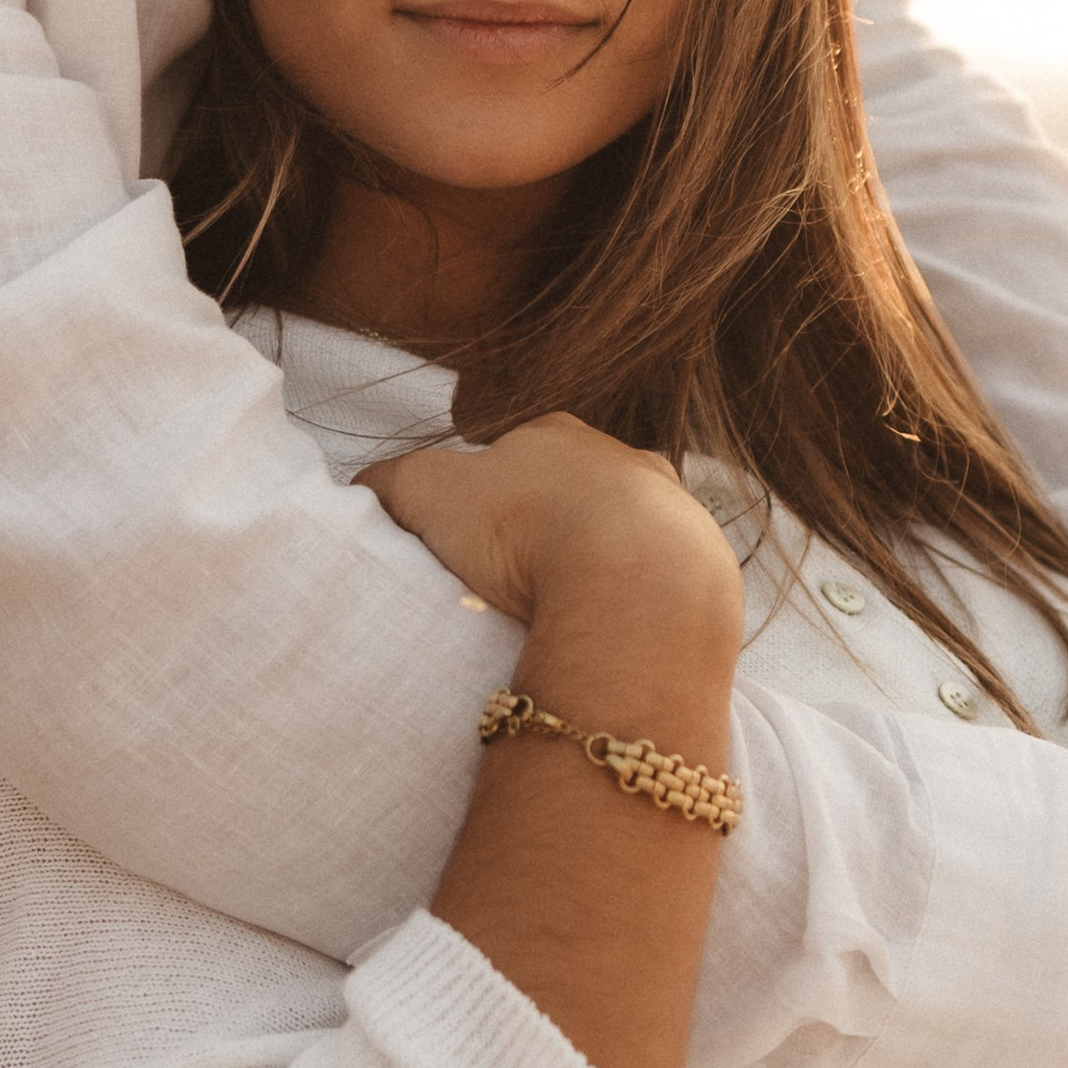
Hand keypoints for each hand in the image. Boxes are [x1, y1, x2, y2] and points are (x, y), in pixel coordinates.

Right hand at [363, 412, 741, 645]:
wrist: (637, 579)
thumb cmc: (526, 525)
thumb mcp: (427, 492)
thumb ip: (388, 483)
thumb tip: (364, 489)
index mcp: (556, 435)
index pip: (512, 457)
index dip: (483, 501)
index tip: (469, 548)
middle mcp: (622, 460)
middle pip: (571, 494)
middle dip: (545, 532)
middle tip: (512, 587)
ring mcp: (672, 511)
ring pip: (622, 538)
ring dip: (595, 569)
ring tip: (563, 617)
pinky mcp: (704, 566)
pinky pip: (656, 585)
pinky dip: (632, 603)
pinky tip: (609, 632)